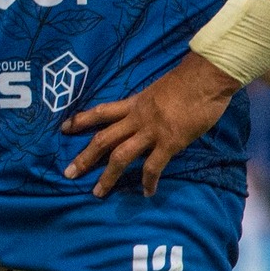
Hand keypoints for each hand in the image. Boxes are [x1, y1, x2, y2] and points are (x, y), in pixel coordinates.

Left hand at [62, 53, 239, 196]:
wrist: (205, 78)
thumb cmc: (188, 80)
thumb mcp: (159, 89)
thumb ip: (149, 104)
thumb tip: (149, 114)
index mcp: (134, 103)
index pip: (101, 112)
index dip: (81, 120)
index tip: (63, 128)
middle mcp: (136, 118)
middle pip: (103, 139)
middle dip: (84, 157)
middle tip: (68, 173)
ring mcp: (151, 131)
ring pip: (120, 155)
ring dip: (107, 176)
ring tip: (97, 192)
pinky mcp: (170, 142)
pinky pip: (154, 165)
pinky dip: (148, 180)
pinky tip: (146, 192)